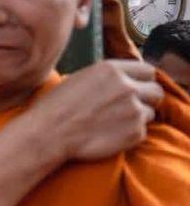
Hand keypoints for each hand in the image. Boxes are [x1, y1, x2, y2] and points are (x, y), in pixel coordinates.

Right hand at [33, 60, 162, 162]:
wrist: (49, 133)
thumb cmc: (56, 106)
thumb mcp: (81, 78)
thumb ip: (108, 77)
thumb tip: (123, 80)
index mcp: (113, 70)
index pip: (148, 71)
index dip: (141, 81)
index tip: (134, 88)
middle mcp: (128, 87)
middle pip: (156, 92)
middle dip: (146, 99)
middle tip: (129, 107)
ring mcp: (134, 111)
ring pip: (150, 113)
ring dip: (137, 118)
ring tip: (114, 123)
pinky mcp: (135, 133)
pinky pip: (141, 132)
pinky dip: (129, 135)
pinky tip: (109, 135)